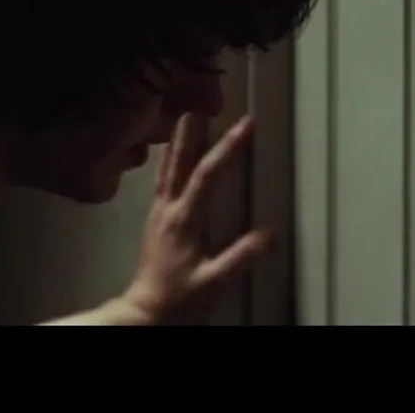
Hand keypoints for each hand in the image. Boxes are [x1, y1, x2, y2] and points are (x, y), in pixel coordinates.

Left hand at [119, 113, 273, 324]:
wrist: (145, 314)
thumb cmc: (178, 300)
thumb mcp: (214, 282)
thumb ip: (241, 257)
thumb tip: (270, 234)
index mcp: (184, 220)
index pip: (207, 174)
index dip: (227, 147)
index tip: (245, 124)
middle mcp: (168, 210)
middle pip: (179, 160)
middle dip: (193, 130)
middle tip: (202, 102)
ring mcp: (158, 214)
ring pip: (167, 167)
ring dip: (177, 141)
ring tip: (185, 117)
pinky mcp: (155, 222)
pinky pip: (161, 181)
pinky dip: (167, 161)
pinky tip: (170, 157)